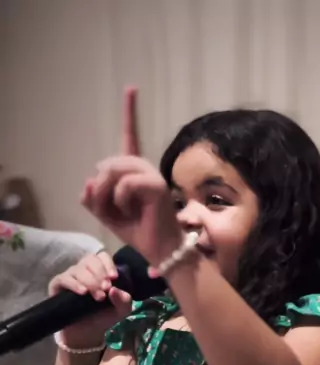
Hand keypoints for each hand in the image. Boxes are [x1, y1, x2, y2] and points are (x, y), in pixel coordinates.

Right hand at [48, 251, 131, 348]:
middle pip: (90, 260)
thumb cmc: (104, 316)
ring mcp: (70, 275)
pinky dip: (74, 284)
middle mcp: (84, 269)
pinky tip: (83, 293)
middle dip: (100, 274)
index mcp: (100, 270)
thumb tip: (114, 289)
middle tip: (106, 289)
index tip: (114, 278)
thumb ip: (124, 300)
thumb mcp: (121, 310)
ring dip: (90, 281)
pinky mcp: (58, 284)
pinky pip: (64, 278)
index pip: (102, 256)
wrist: (88, 332)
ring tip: (98, 297)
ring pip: (79, 269)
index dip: (108, 264)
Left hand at [80, 87, 181, 267]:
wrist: (160, 251)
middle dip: (98, 187)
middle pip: (108, 163)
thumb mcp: (108, 213)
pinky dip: (121, 199)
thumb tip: (88, 181)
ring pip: (114, 170)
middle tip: (105, 209)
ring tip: (117, 210)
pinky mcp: (157, 186)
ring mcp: (152, 175)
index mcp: (134, 172)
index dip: (130, 112)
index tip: (131, 87)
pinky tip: (130, 211)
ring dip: (106, 193)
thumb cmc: (138, 232)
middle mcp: (144, 168)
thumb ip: (94, 197)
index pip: (130, 136)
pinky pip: (127, 183)